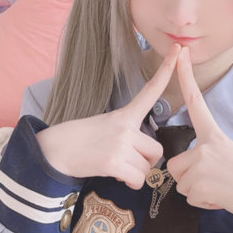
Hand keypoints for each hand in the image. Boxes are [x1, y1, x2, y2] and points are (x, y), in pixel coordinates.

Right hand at [37, 44, 179, 187]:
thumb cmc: (80, 140)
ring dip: (135, 173)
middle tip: (127, 162)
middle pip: (156, 150)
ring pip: (147, 167)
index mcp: (124, 115)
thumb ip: (128, 133)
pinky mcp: (113, 161)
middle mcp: (125, 127)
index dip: (166, 70)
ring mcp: (120, 143)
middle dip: (145, 162)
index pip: (150, 90)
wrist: (54, 150)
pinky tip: (117, 176)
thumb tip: (143, 155)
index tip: (178, 50)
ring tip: (116, 167)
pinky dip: (130, 183)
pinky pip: (137, 179)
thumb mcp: (105, 125)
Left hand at [167, 48, 232, 232]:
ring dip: (195, 191)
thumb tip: (189, 167)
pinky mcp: (198, 183)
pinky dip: (201, 202)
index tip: (181, 54)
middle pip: (175, 165)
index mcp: (214, 134)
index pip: (196, 101)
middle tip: (214, 181)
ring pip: (180, 182)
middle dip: (188, 178)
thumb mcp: (228, 155)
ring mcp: (201, 163)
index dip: (186, 77)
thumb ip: (206, 154)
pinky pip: (187, 196)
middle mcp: (205, 145)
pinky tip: (219, 197)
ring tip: (219, 189)